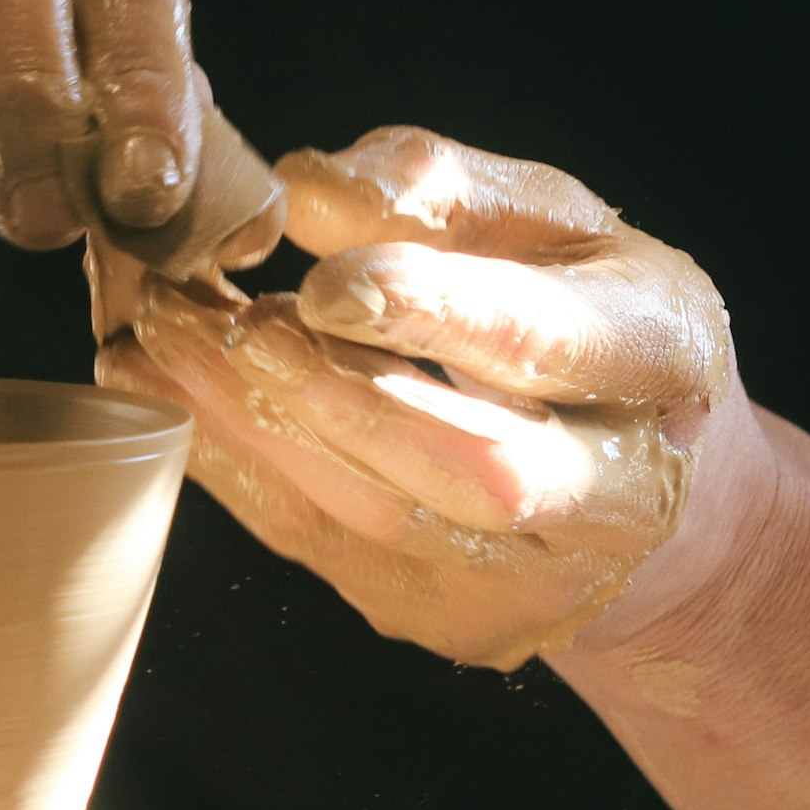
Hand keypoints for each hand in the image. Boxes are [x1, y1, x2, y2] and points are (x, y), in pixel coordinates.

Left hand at [97, 125, 752, 671]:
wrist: (648, 498)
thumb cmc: (585, 319)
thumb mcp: (552, 221)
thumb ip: (440, 190)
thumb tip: (304, 188)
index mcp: (658, 359)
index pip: (545, 344)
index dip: (435, 312)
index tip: (321, 284)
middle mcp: (610, 494)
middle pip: (466, 464)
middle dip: (320, 390)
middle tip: (192, 308)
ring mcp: (527, 578)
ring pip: (373, 513)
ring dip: (245, 421)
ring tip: (152, 335)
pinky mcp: (444, 621)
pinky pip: (318, 544)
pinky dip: (230, 465)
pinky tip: (162, 394)